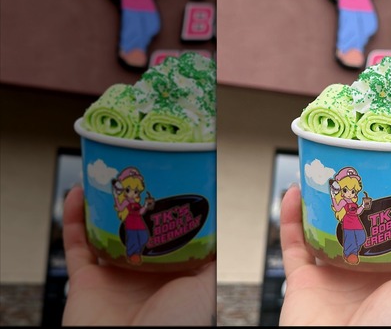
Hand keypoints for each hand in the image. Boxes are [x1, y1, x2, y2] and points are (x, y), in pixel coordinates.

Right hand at [61, 185, 214, 325]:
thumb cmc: (177, 325)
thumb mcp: (205, 285)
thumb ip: (210, 256)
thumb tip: (221, 227)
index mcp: (174, 274)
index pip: (170, 234)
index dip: (168, 209)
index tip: (169, 181)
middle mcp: (144, 274)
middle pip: (136, 229)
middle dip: (135, 202)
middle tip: (137, 172)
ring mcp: (114, 277)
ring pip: (105, 231)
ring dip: (103, 204)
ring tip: (108, 176)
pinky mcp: (85, 283)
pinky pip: (77, 245)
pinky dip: (73, 219)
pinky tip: (79, 194)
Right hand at [278, 184, 390, 325]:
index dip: (390, 211)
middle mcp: (362, 278)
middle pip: (354, 230)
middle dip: (352, 203)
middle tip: (353, 172)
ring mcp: (332, 279)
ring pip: (322, 233)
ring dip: (319, 205)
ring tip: (322, 175)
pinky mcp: (303, 283)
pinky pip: (293, 245)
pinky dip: (291, 218)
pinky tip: (295, 193)